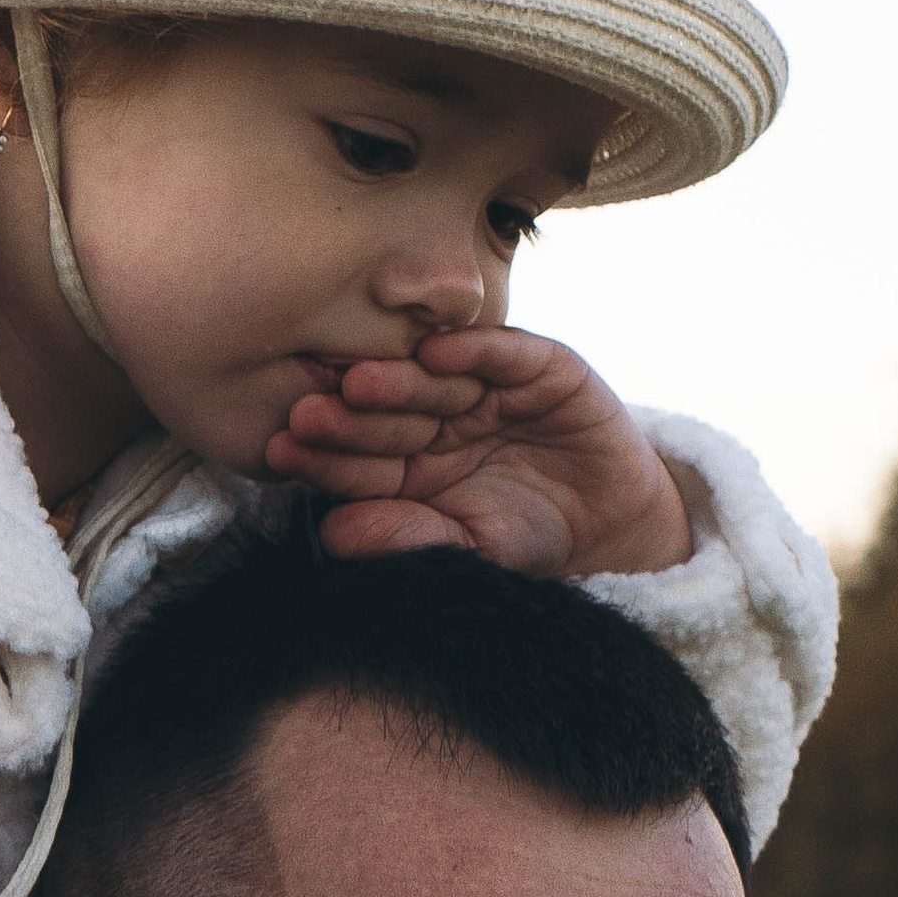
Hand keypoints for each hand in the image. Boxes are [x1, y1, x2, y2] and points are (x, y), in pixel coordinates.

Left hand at [264, 326, 692, 576]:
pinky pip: (502, 351)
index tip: (282, 453)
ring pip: (435, 380)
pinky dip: (473, 348)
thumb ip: (407, 537)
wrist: (616, 527)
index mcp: (410, 461)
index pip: (360, 457)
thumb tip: (331, 534)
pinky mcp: (538, 366)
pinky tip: (435, 350)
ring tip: (356, 384)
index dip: (324, 456)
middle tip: (305, 414)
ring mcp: (485, 387)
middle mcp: (439, 416)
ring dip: (397, 379)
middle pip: (387, 412)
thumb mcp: (470, 548)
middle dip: (348, 417)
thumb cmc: (531, 540)